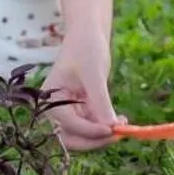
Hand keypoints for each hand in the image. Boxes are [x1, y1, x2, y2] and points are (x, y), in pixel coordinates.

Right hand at [41, 31, 124, 150]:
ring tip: (123, 125)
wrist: (88, 35)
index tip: (112, 130)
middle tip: (118, 136)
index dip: (91, 131)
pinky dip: (105, 125)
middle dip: (95, 139)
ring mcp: (68, 110)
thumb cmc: (86, 49)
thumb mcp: (94, 75)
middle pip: (72, 137)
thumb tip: (111, 127)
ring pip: (84, 134)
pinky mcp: (80, 109)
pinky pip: (92, 125)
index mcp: (50, 99)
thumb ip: (100, 102)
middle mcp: (55, 109)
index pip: (69, 124)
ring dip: (103, 134)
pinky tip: (120, 120)